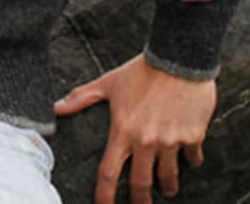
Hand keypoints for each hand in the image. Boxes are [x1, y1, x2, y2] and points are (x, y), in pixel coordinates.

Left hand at [54, 53, 215, 203]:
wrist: (178, 59)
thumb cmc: (141, 71)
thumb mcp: (108, 82)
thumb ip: (82, 98)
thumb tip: (56, 107)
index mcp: (123, 130)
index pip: (109, 172)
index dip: (104, 196)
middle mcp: (146, 141)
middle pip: (141, 184)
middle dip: (140, 201)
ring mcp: (171, 141)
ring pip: (169, 177)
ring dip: (167, 186)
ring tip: (167, 189)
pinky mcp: (193, 137)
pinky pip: (192, 158)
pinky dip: (190, 161)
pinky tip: (189, 161)